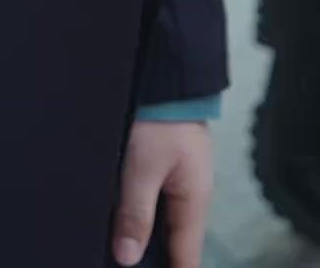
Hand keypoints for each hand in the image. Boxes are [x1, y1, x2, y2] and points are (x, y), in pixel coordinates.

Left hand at [112, 119, 212, 267]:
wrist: (168, 72)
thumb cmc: (161, 115)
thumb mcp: (142, 167)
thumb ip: (135, 213)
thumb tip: (128, 258)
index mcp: (194, 201)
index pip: (187, 258)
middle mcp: (192, 194)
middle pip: (177, 243)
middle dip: (156, 259)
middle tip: (129, 264)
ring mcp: (182, 179)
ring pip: (166, 223)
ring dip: (150, 239)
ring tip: (125, 253)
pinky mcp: (169, 165)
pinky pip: (159, 202)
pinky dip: (146, 216)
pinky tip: (127, 222)